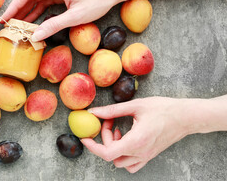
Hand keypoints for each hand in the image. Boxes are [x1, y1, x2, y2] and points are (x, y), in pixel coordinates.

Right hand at [1, 0, 131, 41]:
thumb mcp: (75, 16)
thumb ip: (54, 25)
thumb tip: (35, 36)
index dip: (13, 7)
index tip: (5, 19)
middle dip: (18, 11)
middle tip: (8, 26)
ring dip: (28, 11)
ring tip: (18, 26)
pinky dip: (39, 10)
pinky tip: (33, 21)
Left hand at [81, 97, 196, 172]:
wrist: (186, 117)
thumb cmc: (163, 109)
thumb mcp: (136, 105)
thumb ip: (112, 110)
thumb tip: (93, 112)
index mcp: (136, 141)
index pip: (107, 153)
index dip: (92, 147)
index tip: (85, 138)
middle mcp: (140, 152)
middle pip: (111, 155)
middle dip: (104, 138)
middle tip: (109, 120)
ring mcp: (146, 156)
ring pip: (120, 162)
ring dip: (113, 148)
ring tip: (118, 130)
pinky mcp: (149, 155)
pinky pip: (131, 164)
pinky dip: (123, 156)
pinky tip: (125, 140)